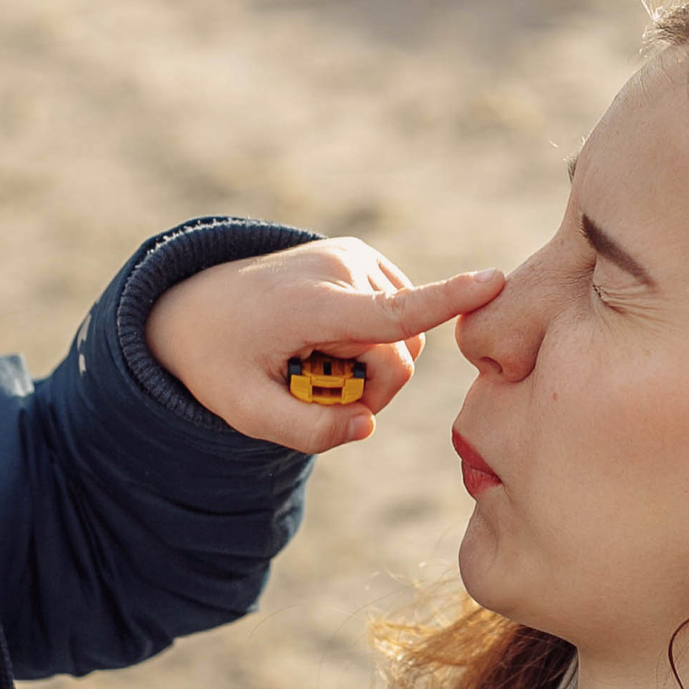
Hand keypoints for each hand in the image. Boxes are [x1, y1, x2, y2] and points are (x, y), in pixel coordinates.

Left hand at [145, 238, 505, 451]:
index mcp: (313, 303)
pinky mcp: (362, 257)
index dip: (448, 300)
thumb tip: (367, 425)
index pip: (392, 310)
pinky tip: (326, 338)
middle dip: (372, 387)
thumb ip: (307, 432)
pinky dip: (371, 338)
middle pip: (400, 353)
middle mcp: (341, 268)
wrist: (194, 306)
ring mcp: (354, 257)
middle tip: (315, 393)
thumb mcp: (246, 413)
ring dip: (371, 364)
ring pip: (404, 335)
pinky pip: (396, 315)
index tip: (495, 281)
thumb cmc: (219, 362)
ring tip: (315, 359)